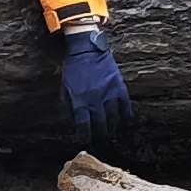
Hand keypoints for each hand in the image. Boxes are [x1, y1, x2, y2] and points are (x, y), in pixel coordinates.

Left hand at [57, 24, 132, 146]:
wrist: (88, 49)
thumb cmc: (74, 69)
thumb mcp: (64, 87)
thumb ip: (66, 106)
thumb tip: (69, 122)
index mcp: (80, 100)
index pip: (84, 125)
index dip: (84, 136)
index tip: (85, 141)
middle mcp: (96, 100)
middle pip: (101, 125)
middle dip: (100, 135)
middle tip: (100, 139)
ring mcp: (109, 94)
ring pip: (114, 118)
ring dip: (112, 128)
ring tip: (111, 133)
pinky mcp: (119, 87)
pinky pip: (125, 106)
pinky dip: (126, 115)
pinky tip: (125, 121)